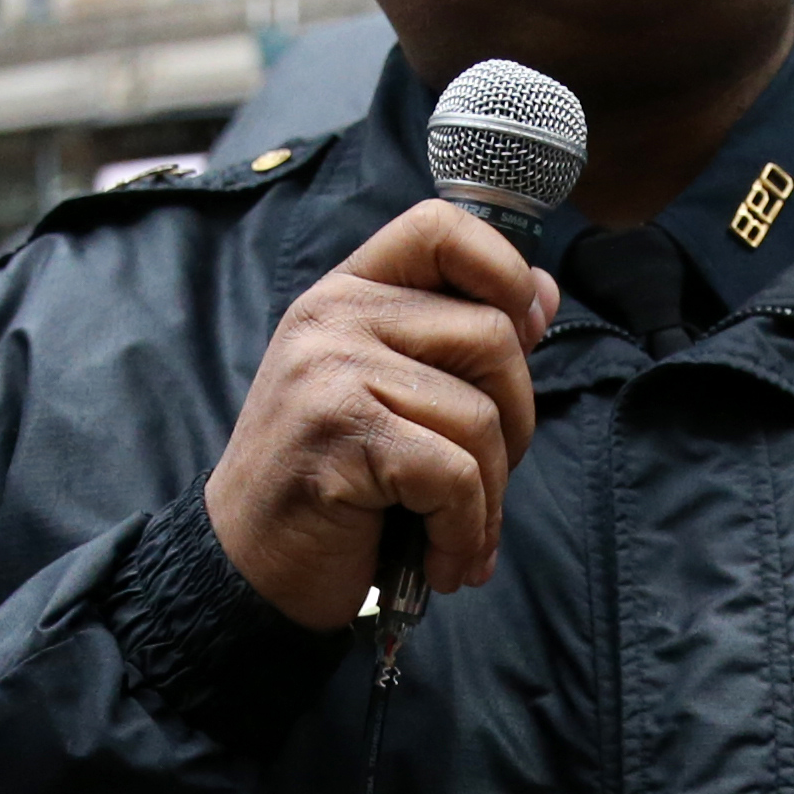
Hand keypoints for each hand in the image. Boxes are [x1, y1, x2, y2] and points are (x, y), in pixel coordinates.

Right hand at [204, 202, 562, 632]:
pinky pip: (454, 474)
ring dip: (489, 496)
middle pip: (492, 334)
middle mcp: (334, 317)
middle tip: (485, 479)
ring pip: (481, 416)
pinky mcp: (339, 433)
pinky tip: (443, 558)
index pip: (440, 228)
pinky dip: (465, 530)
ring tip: (457, 533)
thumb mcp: (392, 395)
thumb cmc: (332, 484)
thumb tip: (543, 292)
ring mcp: (331, 370)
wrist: (249, 566)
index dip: (503, 269)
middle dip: (516, 422)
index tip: (522, 332)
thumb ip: (460, 342)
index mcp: (348, 293)